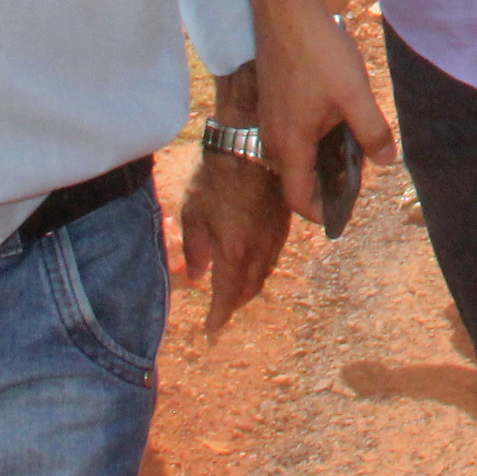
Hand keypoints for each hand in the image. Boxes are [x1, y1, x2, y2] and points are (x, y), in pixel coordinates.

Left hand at [176, 148, 291, 335]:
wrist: (249, 146)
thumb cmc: (215, 177)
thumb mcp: (193, 214)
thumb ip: (195, 249)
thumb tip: (196, 275)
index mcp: (235, 251)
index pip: (227, 295)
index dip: (219, 315)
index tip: (210, 329)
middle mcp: (259, 249)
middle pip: (249, 289)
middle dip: (234, 305)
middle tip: (221, 313)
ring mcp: (275, 237)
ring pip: (264, 275)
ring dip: (249, 289)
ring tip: (235, 294)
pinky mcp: (283, 224)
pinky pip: (273, 258)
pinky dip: (261, 270)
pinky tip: (252, 267)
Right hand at [261, 2, 394, 231]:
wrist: (286, 9)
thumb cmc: (318, 52)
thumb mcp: (355, 95)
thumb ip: (372, 132)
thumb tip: (387, 162)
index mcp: (290, 144)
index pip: (298, 198)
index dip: (320, 213)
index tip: (343, 212)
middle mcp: (273, 136)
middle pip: (296, 177)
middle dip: (324, 183)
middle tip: (358, 175)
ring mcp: (269, 116)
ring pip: (294, 151)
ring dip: (320, 156)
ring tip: (353, 143)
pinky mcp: (272, 98)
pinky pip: (291, 131)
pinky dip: (312, 136)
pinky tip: (337, 115)